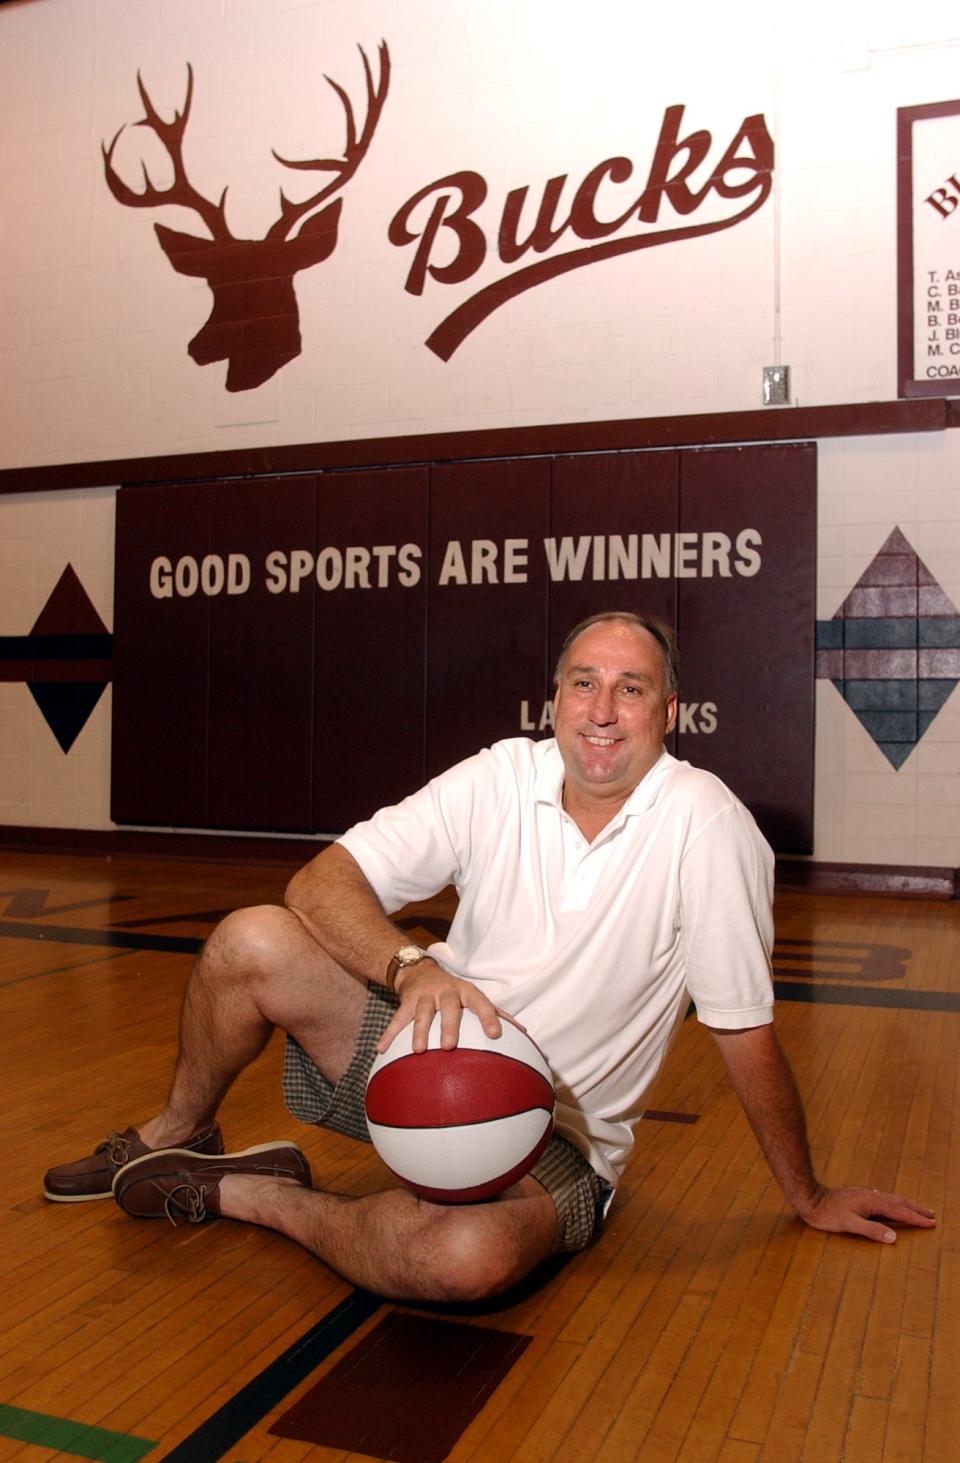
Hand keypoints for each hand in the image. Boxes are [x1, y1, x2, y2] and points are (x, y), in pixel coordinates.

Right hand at [376, 959, 502, 1053]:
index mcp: (466, 992)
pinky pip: (396, 1019)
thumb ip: (498, 1014)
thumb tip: (525, 1033)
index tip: (496, 1034)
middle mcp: (446, 992)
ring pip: (421, 1013)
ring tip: (418, 1050)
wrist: (420, 971)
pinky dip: (389, 1034)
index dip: (489, 1017)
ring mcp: (424, 997)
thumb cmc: (455, 992)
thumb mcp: (475, 997)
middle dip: (449, 1026)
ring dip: (419, 1032)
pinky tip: (381, 1050)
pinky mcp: (406, 1002)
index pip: (481, 1003)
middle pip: (448, 1007)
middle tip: (449, 1046)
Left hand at [798, 1185, 935, 1243]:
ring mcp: (865, 1195)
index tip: (931, 1223)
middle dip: (916, 1209)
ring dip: (906, 1205)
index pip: (900, 1211)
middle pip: (899, 1202)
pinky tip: (890, 1205)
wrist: (810, 1198)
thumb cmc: (827, 1214)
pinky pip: (883, 1199)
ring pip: (891, 1199)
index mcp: (872, 1202)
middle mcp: (871, 1196)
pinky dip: (894, 1203)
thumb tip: (894, 1237)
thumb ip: (871, 1230)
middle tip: (931, 1214)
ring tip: (917, 1209)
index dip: (916, 1218)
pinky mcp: (859, 1197)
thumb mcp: (849, 1224)